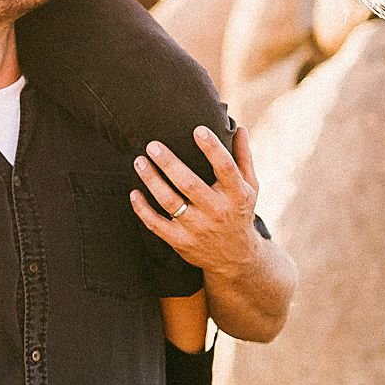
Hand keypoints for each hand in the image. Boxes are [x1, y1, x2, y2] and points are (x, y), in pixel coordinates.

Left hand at [130, 124, 259, 276]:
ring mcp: (198, 228)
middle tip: (152, 145)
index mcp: (236, 194)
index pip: (225, 168)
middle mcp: (217, 211)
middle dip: (170, 163)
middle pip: (190, 184)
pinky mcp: (181, 241)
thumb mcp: (249, 187)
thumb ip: (243, 157)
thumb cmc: (239, 212)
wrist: (236, 257)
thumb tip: (238, 128)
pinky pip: (157, 225)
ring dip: (152, 181)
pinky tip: (134, 193)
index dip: (212, 149)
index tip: (197, 130)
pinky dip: (143, 210)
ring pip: (170, 202)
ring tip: (139, 162)